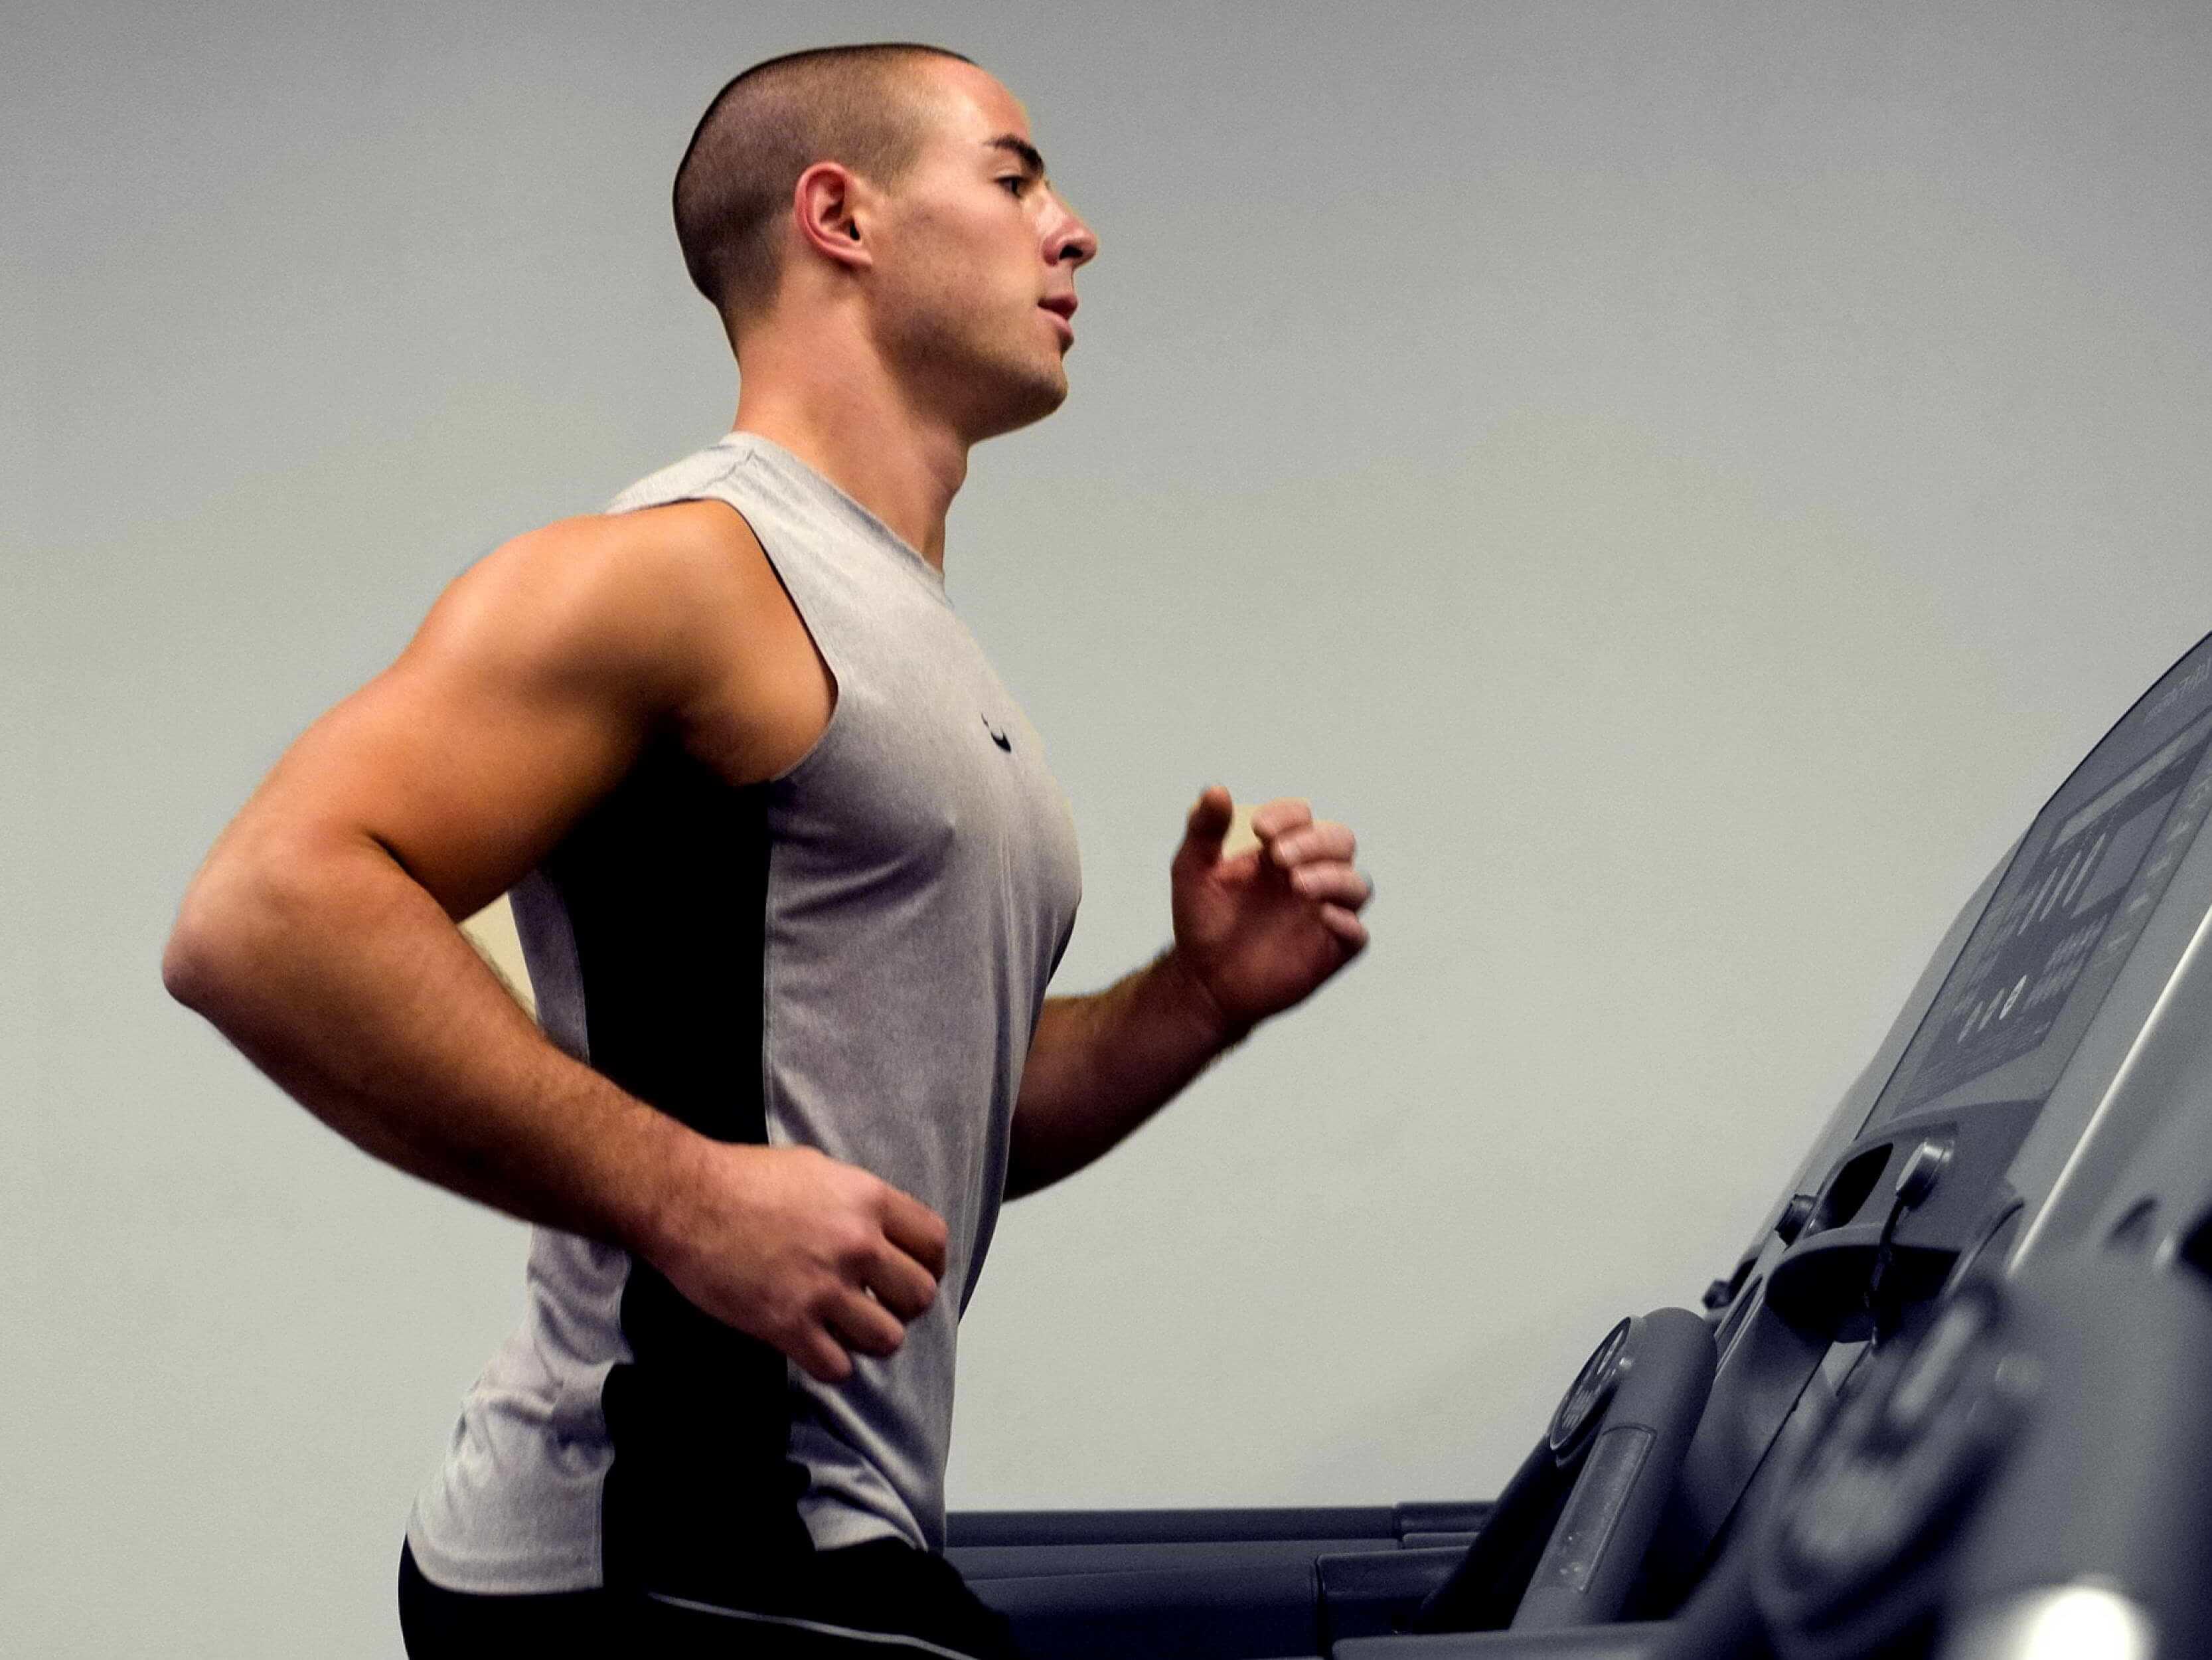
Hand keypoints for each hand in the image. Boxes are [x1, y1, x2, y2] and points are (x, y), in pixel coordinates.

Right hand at [649, 1141, 948, 1383]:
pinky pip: (838, 1367)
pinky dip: (830, 1364)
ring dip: (868, 1339)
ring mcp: (824, 1287)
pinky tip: (814, 1347)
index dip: (929, 1265)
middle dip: (901, 1306)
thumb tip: (882, 1230)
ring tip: (845, 1328)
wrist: (684, 1199)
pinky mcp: (788, 1324)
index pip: (934, 1243)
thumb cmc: (744, 1178)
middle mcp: (857, 1243)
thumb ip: (858, 1201)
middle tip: (876, 1305)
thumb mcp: (817, 1169)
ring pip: (887, 1340)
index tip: (912, 1275)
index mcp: (868, 1199)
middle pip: (919, 1297)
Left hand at [1168, 785, 1371, 1040]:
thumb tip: (1216, 790)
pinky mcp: (1332, 951)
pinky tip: (1322, 917)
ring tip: (1297, 884)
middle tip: (1278, 857)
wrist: (1203, 981)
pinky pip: (1357, 934)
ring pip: (1358, 884)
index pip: (1303, 816)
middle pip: (1341, 841)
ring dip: (1334, 877)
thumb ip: (1204, 831)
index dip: (1288, 815)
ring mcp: (1325, 912)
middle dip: (1315, 842)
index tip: (1259, 829)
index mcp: (1282, 849)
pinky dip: (1347, 922)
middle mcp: (1311, 874)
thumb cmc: (1201, 920)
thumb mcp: (1193, 871)